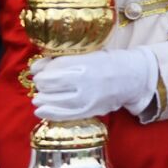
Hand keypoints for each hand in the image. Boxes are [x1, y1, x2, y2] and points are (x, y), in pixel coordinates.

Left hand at [31, 47, 157, 120]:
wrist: (132, 78)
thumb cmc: (107, 62)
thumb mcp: (87, 53)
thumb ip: (61, 58)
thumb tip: (34, 68)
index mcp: (84, 62)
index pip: (52, 68)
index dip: (42, 70)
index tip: (41, 70)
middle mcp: (84, 80)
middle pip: (49, 84)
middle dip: (41, 84)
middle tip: (43, 83)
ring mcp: (86, 98)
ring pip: (53, 100)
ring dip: (42, 98)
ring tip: (40, 96)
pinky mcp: (88, 111)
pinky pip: (63, 115)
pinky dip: (48, 112)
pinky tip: (41, 110)